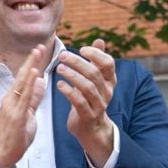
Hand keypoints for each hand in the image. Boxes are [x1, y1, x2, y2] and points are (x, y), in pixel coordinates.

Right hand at [0, 45, 46, 167]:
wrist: (3, 153)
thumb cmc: (16, 136)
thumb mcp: (28, 114)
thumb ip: (33, 98)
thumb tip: (39, 82)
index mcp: (13, 98)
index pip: (23, 78)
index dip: (31, 63)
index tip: (39, 50)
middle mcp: (10, 99)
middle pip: (21, 76)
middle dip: (31, 60)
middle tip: (39, 45)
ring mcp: (11, 107)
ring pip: (22, 83)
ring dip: (30, 67)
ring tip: (37, 54)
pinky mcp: (15, 116)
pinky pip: (24, 98)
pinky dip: (29, 85)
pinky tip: (35, 76)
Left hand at [57, 39, 116, 166]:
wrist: (90, 127)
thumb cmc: (89, 98)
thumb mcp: (95, 79)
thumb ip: (97, 60)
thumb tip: (99, 40)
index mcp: (109, 80)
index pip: (108, 63)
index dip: (96, 54)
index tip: (81, 49)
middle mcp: (107, 92)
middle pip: (94, 73)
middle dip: (78, 63)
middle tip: (62, 56)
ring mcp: (98, 104)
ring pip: (87, 87)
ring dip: (72, 76)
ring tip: (59, 68)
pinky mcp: (88, 116)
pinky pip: (79, 102)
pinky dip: (69, 92)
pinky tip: (59, 85)